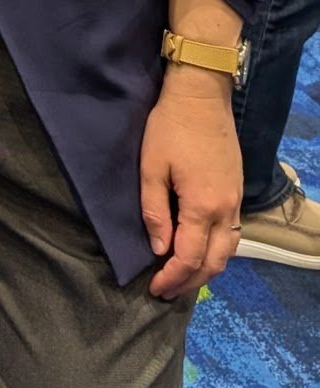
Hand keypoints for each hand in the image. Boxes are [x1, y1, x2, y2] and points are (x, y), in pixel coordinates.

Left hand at [140, 66, 242, 300]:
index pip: (189, 258)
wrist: (201, 97)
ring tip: (183, 278)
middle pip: (214, 262)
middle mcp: (226, 210)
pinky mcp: (237, 192)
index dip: (172, 278)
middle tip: (166, 291)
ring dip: (207, 270)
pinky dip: (217, 252)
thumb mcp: (151, 167)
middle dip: (190, 282)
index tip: (154, 288)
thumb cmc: (169, 128)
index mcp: (202, 206)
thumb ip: (154, 211)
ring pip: (228, 251)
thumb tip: (160, 250)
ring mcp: (236, 201)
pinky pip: (232, 234)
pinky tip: (201, 251)